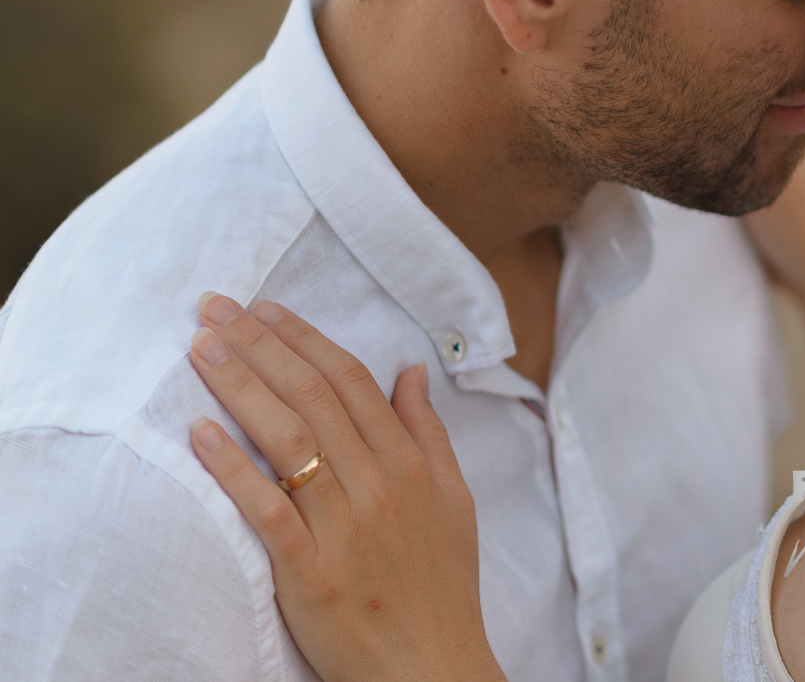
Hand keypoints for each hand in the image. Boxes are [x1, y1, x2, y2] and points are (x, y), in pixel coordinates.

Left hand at [187, 294, 505, 681]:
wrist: (434, 668)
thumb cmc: (443, 586)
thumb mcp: (455, 501)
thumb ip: (429, 433)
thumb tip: (410, 372)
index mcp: (412, 465)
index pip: (352, 381)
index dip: (304, 338)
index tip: (264, 308)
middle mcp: (380, 485)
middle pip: (313, 397)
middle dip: (259, 345)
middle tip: (214, 309)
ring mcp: (345, 527)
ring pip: (287, 439)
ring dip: (240, 386)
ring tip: (200, 349)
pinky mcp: (311, 572)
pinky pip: (266, 508)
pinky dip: (232, 468)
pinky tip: (199, 434)